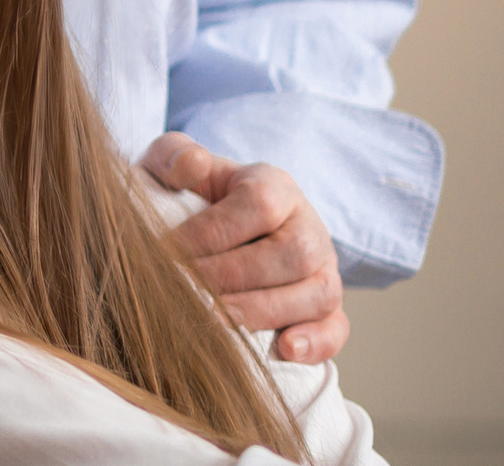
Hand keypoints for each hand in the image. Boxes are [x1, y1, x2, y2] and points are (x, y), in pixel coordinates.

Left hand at [143, 133, 347, 364]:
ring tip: (217, 320)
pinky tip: (283, 349)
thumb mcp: (173, 165)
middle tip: (185, 289)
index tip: (167, 250)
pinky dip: (315, 342)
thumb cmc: (190, 195)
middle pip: (293, 253)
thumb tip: (192, 162)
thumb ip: (173, 154)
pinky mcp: (326, 307)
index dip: (212, 231)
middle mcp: (307, 225)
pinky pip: (336, 328)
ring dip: (265, 311)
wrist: (212, 222)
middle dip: (233, 276)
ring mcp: (323, 268)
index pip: (257, 204)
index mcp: (273, 185)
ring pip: (318, 292)